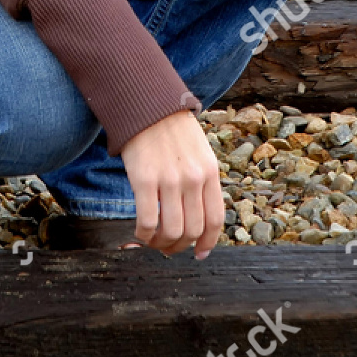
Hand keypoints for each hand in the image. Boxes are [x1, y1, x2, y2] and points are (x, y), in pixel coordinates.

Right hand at [119, 111, 224, 257]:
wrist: (146, 104)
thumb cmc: (172, 130)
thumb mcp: (200, 152)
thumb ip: (202, 181)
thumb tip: (199, 218)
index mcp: (210, 172)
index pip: (215, 220)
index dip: (208, 243)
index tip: (199, 253)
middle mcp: (193, 178)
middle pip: (193, 230)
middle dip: (180, 246)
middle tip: (169, 247)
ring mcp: (169, 179)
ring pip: (171, 231)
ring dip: (161, 244)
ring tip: (153, 241)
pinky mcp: (144, 179)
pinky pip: (147, 221)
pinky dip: (144, 234)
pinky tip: (140, 232)